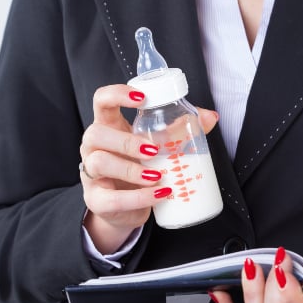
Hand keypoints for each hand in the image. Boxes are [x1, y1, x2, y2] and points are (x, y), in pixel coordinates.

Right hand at [79, 84, 218, 253]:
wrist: (126, 209)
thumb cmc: (140, 169)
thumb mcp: (158, 145)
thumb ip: (181, 129)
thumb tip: (210, 117)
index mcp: (109, 126)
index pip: (101, 100)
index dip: (117, 94)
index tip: (142, 98)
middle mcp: (94, 147)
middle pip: (96, 133)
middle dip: (126, 141)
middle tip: (154, 150)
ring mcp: (91, 173)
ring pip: (100, 162)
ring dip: (131, 169)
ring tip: (157, 176)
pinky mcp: (96, 200)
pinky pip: (112, 198)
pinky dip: (138, 198)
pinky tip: (158, 195)